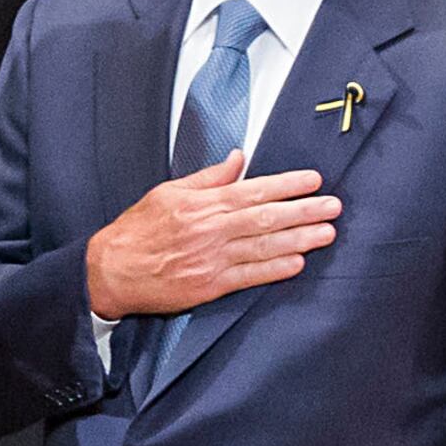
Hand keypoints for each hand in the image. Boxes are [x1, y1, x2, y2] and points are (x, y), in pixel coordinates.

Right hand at [85, 153, 339, 319]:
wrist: (112, 271)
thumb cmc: (137, 230)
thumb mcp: (169, 192)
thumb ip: (208, 177)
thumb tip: (238, 158)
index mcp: (202, 204)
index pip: (254, 190)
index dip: (287, 184)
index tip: (313, 179)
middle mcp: (210, 230)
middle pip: (266, 218)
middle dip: (304, 211)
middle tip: (333, 206)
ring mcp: (211, 260)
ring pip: (264, 247)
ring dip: (299, 239)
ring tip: (326, 233)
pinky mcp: (209, 287)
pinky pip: (249, 277)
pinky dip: (275, 270)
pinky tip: (298, 263)